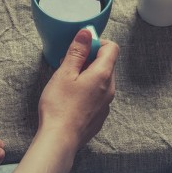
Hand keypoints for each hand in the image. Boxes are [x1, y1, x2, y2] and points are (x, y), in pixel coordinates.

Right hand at [13, 30, 118, 172]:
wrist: (60, 140)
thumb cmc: (59, 106)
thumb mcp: (65, 73)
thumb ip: (77, 51)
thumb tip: (87, 33)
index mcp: (103, 75)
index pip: (112, 48)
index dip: (97, 43)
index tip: (81, 46)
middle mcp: (109, 89)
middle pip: (107, 63)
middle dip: (89, 59)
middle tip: (69, 64)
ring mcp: (106, 103)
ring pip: (102, 79)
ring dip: (88, 74)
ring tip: (67, 81)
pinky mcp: (100, 115)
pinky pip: (98, 94)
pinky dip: (88, 90)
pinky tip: (71, 97)